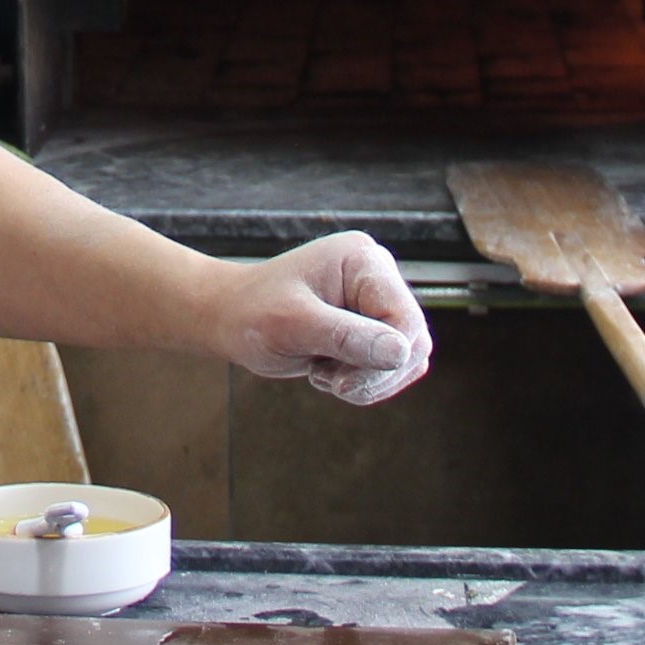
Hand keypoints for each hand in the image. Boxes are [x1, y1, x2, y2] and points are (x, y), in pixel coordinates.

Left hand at [209, 230, 430, 404]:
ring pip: (406, 359)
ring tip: (324, 374)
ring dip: (369, 381)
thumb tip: (400, 353)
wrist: (230, 318)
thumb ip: (345, 337)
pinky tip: (328, 372)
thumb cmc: (251, 312)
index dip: (386, 359)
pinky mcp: (371, 328)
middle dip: (375, 374)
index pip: (405, 318)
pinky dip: (364, 381)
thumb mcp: (292, 324)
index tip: (343, 383)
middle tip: (331, 383)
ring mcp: (375, 303)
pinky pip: (391, 367)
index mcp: (362, 261)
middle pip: (413, 341)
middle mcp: (377, 278)